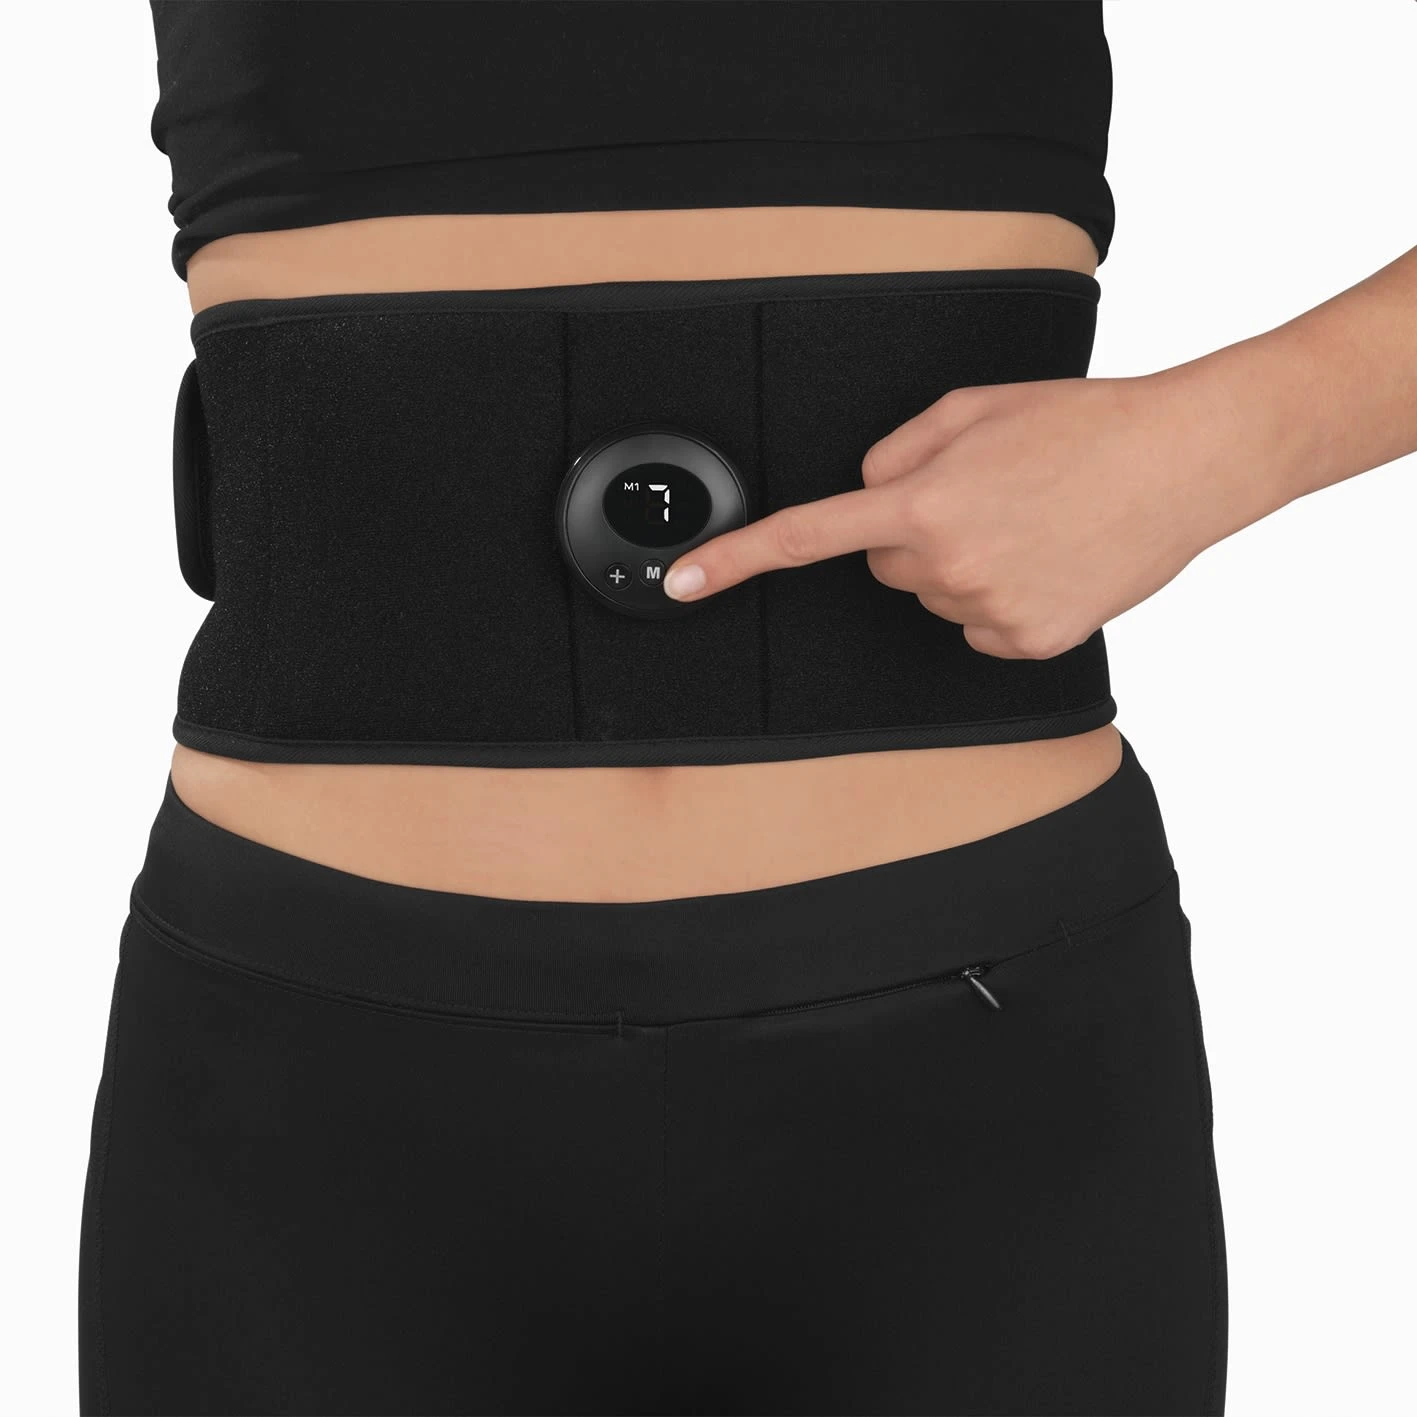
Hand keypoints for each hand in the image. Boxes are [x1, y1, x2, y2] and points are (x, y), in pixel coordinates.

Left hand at [663, 370, 1272, 657]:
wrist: (1184, 461)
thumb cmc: (1085, 426)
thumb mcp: (973, 407)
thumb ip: (897, 449)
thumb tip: (866, 488)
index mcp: (923, 500)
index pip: (808, 535)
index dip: (736, 560)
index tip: (685, 584)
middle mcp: (948, 563)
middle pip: (885, 566)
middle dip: (915, 535)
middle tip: (984, 500)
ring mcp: (990, 609)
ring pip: (935, 598)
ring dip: (963, 566)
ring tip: (1029, 523)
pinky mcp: (1030, 639)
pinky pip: (981, 629)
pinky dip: (1003, 601)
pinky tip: (1047, 561)